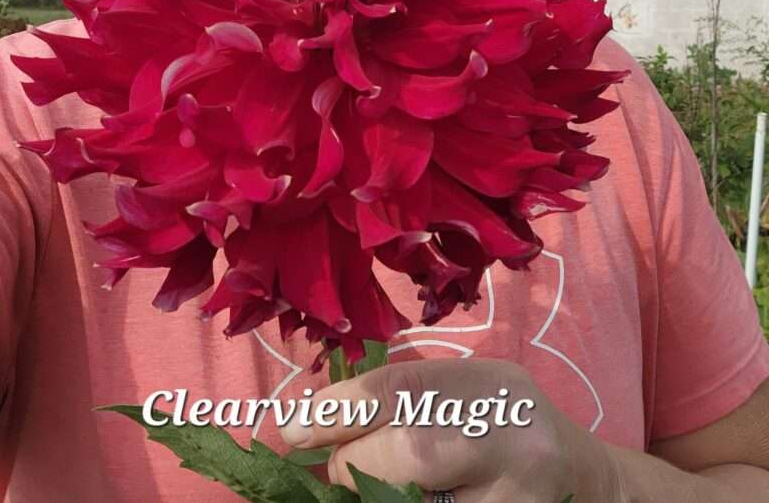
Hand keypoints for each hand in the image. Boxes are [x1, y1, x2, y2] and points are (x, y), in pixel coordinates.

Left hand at [279, 358, 616, 501]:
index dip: (340, 409)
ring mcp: (519, 495)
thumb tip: (316, 422)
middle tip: (335, 474)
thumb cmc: (504, 426)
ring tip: (365, 487)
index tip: (292, 430)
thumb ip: (405, 401)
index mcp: (489, 385)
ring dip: (380, 500)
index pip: (404, 388)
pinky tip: (405, 500)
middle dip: (357, 466)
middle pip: (414, 451)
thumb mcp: (463, 394)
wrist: (584, 479)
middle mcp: (511, 436)